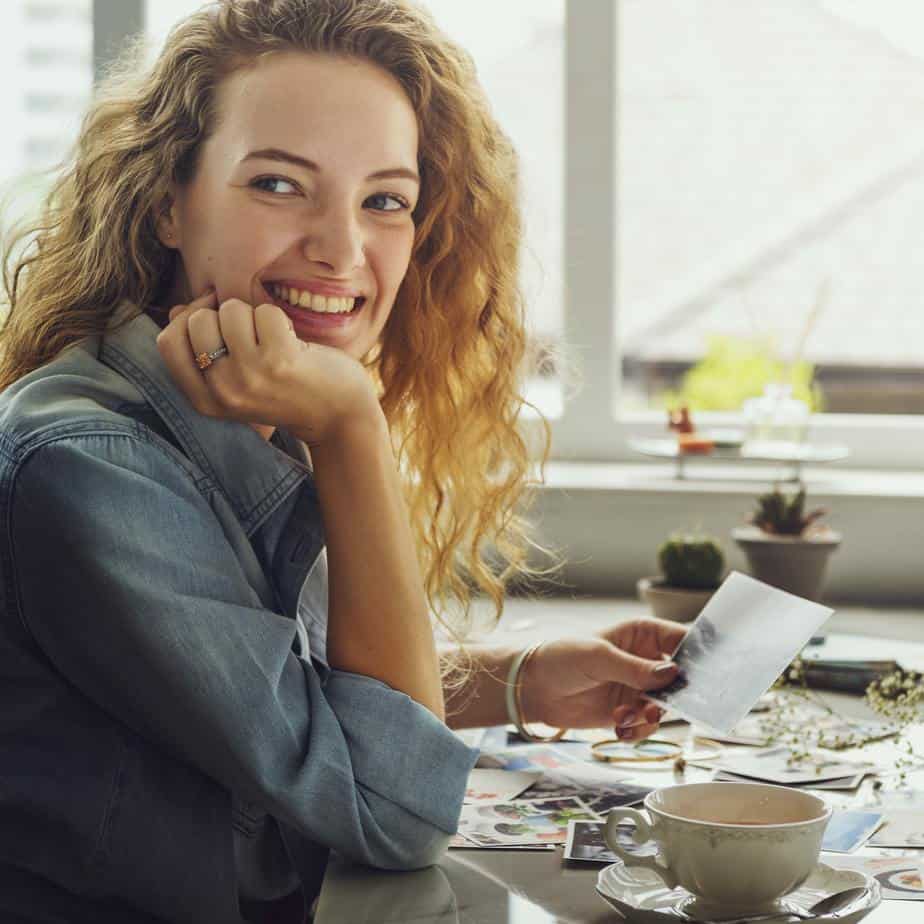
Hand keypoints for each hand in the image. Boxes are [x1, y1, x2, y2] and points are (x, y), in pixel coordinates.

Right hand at [156, 290, 378, 444]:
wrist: (338, 417)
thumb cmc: (287, 390)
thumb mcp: (237, 382)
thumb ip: (204, 349)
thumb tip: (178, 309)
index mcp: (205, 400)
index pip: (167, 343)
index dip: (187, 319)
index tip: (214, 317)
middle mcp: (221, 391)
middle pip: (197, 321)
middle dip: (226, 314)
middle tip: (254, 336)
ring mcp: (249, 376)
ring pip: (230, 310)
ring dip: (255, 315)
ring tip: (274, 341)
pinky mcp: (278, 360)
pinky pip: (264, 312)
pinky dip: (280, 319)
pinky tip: (293, 344)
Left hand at [518, 618, 686, 740]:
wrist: (533, 688)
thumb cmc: (561, 657)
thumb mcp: (598, 657)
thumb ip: (635, 668)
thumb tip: (672, 674)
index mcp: (642, 634)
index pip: (682, 640)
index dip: (698, 656)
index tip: (707, 676)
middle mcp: (645, 660)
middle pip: (680, 679)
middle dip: (674, 696)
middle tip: (660, 705)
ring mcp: (638, 687)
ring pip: (665, 706)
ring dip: (649, 716)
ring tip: (624, 717)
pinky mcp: (628, 711)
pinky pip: (648, 725)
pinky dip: (638, 730)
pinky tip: (618, 728)